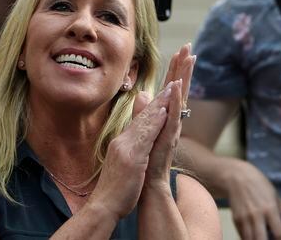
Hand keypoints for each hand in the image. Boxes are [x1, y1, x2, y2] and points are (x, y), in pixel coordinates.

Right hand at [86, 82, 174, 218]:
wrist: (103, 206)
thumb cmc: (116, 186)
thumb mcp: (125, 160)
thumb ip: (132, 143)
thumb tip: (138, 130)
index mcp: (125, 140)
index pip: (144, 116)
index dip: (158, 99)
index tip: (172, 82)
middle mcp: (124, 140)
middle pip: (146, 112)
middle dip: (163, 93)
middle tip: (176, 74)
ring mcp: (127, 147)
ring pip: (147, 120)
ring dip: (161, 102)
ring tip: (174, 85)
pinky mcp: (131, 158)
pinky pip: (145, 137)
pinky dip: (155, 123)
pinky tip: (165, 112)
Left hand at [143, 43, 195, 189]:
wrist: (147, 185)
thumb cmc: (146, 160)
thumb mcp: (142, 131)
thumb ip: (144, 112)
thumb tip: (142, 94)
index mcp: (164, 116)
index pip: (171, 88)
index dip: (176, 69)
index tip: (181, 51)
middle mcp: (172, 119)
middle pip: (179, 88)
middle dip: (184, 67)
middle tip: (190, 47)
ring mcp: (172, 127)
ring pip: (180, 98)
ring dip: (184, 78)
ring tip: (189, 60)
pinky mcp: (168, 137)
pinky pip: (173, 115)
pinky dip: (174, 101)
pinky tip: (175, 87)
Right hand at [226, 160, 280, 239]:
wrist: (237, 178)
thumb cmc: (260, 186)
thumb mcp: (276, 197)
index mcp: (270, 209)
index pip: (279, 233)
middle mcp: (256, 216)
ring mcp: (244, 219)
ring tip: (265, 239)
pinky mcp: (235, 221)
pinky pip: (242, 237)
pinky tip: (255, 237)